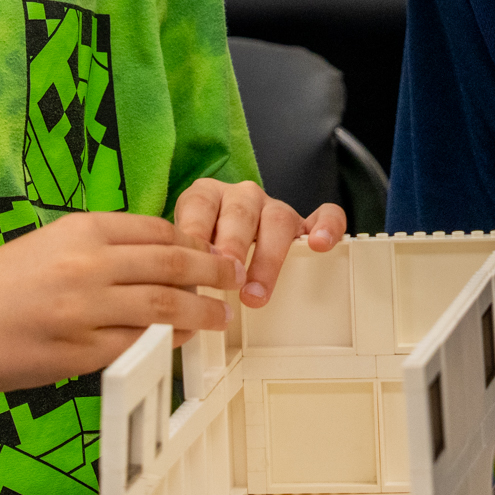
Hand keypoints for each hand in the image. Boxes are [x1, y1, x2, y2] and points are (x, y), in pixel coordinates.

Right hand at [0, 211, 238, 388]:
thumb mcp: (51, 244)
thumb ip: (101, 250)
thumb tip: (154, 264)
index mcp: (84, 229)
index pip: (159, 231)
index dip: (194, 244)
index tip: (212, 253)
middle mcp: (89, 263)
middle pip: (174, 265)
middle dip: (212, 273)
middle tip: (233, 280)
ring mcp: (85, 309)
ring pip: (163, 307)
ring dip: (199, 312)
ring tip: (218, 317)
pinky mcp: (77, 352)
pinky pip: (134, 345)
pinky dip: (162, 342)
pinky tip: (176, 341)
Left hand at [173, 178, 344, 307]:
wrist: (224, 247)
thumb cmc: (202, 254)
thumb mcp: (183, 253)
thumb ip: (178, 265)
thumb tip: (168, 297)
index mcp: (207, 196)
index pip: (199, 204)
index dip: (195, 231)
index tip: (191, 263)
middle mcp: (242, 197)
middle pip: (240, 213)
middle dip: (233, 247)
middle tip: (228, 279)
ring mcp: (274, 209)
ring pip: (278, 219)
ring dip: (267, 258)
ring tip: (257, 291)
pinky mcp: (304, 223)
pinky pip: (325, 215)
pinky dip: (326, 227)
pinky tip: (319, 245)